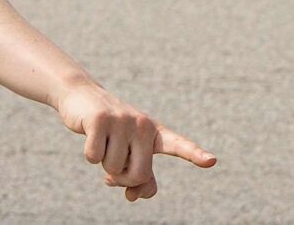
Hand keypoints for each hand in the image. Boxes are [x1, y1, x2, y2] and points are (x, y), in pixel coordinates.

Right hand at [56, 80, 215, 201]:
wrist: (81, 97)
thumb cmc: (110, 129)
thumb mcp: (128, 150)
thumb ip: (140, 177)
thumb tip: (133, 197)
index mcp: (154, 132)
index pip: (178, 145)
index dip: (195, 154)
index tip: (211, 161)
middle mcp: (142, 125)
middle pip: (139, 175)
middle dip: (123, 179)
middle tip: (113, 171)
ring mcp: (121, 120)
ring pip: (114, 168)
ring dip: (104, 165)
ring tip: (103, 144)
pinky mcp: (99, 119)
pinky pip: (94, 157)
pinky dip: (90, 154)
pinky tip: (90, 136)